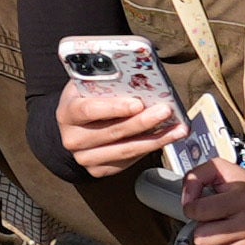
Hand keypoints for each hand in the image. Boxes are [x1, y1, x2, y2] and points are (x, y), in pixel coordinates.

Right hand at [55, 76, 180, 170]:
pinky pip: (128, 161)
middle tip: (165, 111)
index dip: (114, 108)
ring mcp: (85, 158)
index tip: (137, 103)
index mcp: (67, 113)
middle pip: (112, 132)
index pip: (88, 110)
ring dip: (155, 139)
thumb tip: (138, 74)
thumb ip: (105, 80)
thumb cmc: (86, 98)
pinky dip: (149, 148)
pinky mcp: (98, 170)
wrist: (74, 127)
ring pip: (125, 150)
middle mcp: (73, 139)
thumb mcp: (88, 85)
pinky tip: (166, 138)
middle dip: (143, 122)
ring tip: (178, 129)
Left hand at [184, 161, 244, 244]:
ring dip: (210, 243)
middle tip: (215, 220)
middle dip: (202, 228)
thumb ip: (197, 176)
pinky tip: (232, 242)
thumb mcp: (226, 171)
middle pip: (200, 237)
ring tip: (223, 230)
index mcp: (242, 198)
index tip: (201, 206)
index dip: (193, 207)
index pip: (197, 211)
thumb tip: (186, 201)